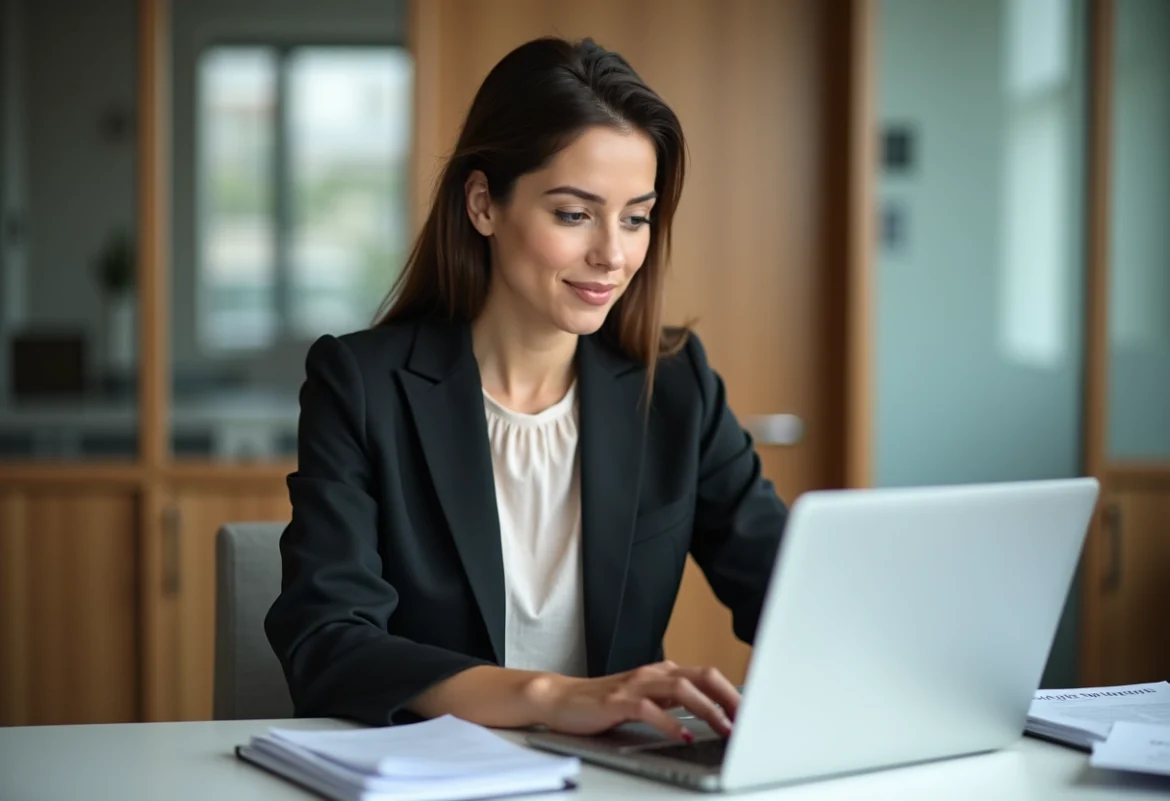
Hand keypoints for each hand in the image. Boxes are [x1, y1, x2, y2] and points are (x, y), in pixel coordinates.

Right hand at [527, 660, 738, 740]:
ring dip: (707, 709)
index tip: (754, 712)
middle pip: (701, 676)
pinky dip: (669, 723)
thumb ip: (673, 702)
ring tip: (725, 728)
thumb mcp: (646, 700)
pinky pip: (649, 709)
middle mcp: (652, 674)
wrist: (560, 699)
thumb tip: (712, 716)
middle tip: (748, 719)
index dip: (733, 692)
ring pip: (681, 689)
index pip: (707, 675)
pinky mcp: (617, 701)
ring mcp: (635, 685)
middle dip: (729, 697)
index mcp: (663, 673)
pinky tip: (682, 736)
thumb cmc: (604, 703)